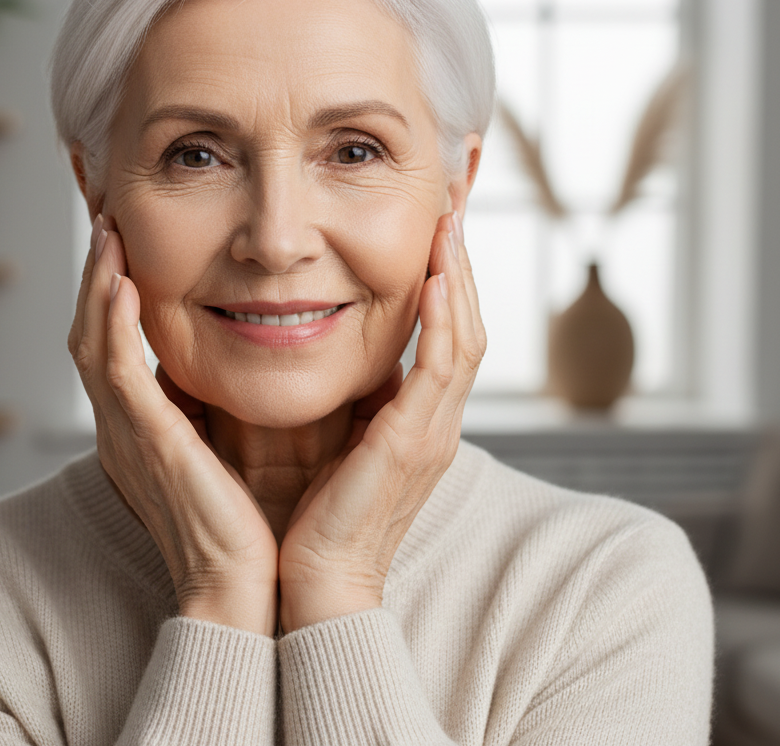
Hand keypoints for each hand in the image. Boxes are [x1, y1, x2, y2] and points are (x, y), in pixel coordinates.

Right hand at [69, 214, 278, 634]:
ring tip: (107, 234)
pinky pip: (116, 374)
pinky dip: (113, 326)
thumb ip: (222, 405)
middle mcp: (122, 426)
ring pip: (92, 343)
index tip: (127, 246)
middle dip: (96, 276)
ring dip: (97, 285)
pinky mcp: (146, 443)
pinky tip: (122, 285)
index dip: (112, 295)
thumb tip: (256, 355)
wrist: (241, 588)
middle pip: (91, 334)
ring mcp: (127, 434)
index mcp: (142, 427)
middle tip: (105, 223)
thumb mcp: (227, 449)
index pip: (113, 346)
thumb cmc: (243, 524)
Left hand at [278, 211, 484, 632]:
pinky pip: (442, 371)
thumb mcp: (332, 438)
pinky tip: (435, 279)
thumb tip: (317, 341)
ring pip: (465, 337)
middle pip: (466, 320)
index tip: (433, 220)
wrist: (314, 582)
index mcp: (417, 416)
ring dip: (459, 276)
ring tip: (450, 220)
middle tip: (456, 198)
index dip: (444, 274)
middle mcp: (436, 419)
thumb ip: (342, 391)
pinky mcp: (416, 444)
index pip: (444, 329)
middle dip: (461, 258)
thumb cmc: (314, 512)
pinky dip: (443, 322)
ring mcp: (434, 432)